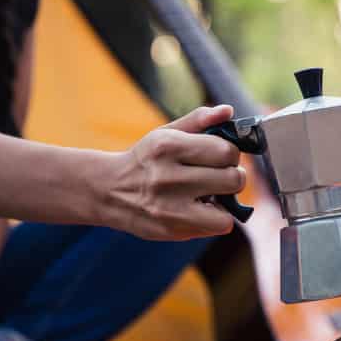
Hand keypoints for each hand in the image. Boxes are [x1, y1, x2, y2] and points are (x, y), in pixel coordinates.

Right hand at [110, 104, 246, 240]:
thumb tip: (228, 111)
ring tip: (211, 195)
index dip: (230, 154)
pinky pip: (217, 227)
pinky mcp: (171, 229)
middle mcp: (167, 176)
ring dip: (226, 203)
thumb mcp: (165, 133)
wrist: (107, 191)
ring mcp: (168, 207)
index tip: (220, 158)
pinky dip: (215, 219)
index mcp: (168, 146)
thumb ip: (198, 120)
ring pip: (228, 210)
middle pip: (233, 179)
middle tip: (220, 177)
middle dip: (233, 177)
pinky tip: (201, 210)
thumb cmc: (146, 160)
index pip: (226, 151)